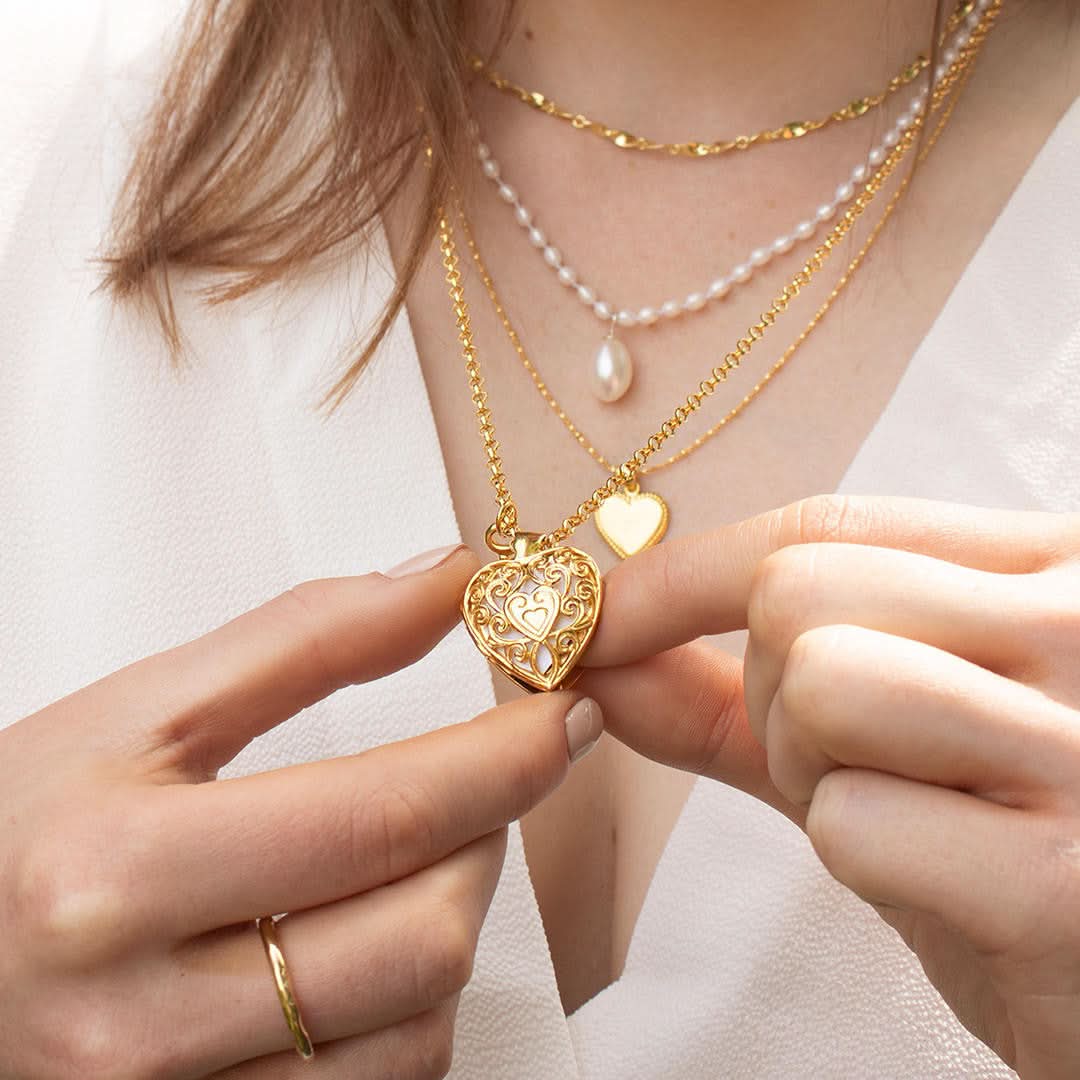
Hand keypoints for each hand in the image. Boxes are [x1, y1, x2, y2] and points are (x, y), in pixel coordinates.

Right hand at [1, 545, 601, 1078]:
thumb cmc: (19, 828)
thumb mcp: (137, 710)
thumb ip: (303, 638)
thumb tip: (444, 585)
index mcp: (117, 873)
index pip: (381, 817)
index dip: (504, 758)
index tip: (563, 710)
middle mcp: (139, 1019)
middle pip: (421, 936)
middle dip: (489, 834)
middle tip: (488, 772)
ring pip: (416, 1025)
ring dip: (456, 917)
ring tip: (420, 851)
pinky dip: (411, 1003)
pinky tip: (371, 938)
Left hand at [581, 494, 1079, 1079]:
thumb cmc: (1008, 847)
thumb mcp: (887, 743)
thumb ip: (741, 694)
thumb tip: (603, 657)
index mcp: (1048, 571)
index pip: (822, 524)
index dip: (685, 572)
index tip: (600, 621)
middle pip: (795, 594)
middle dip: (769, 690)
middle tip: (845, 760)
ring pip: (818, 685)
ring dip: (811, 767)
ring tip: (905, 812)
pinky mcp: (1066, 880)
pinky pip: (853, 822)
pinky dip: (860, 856)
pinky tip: (950, 883)